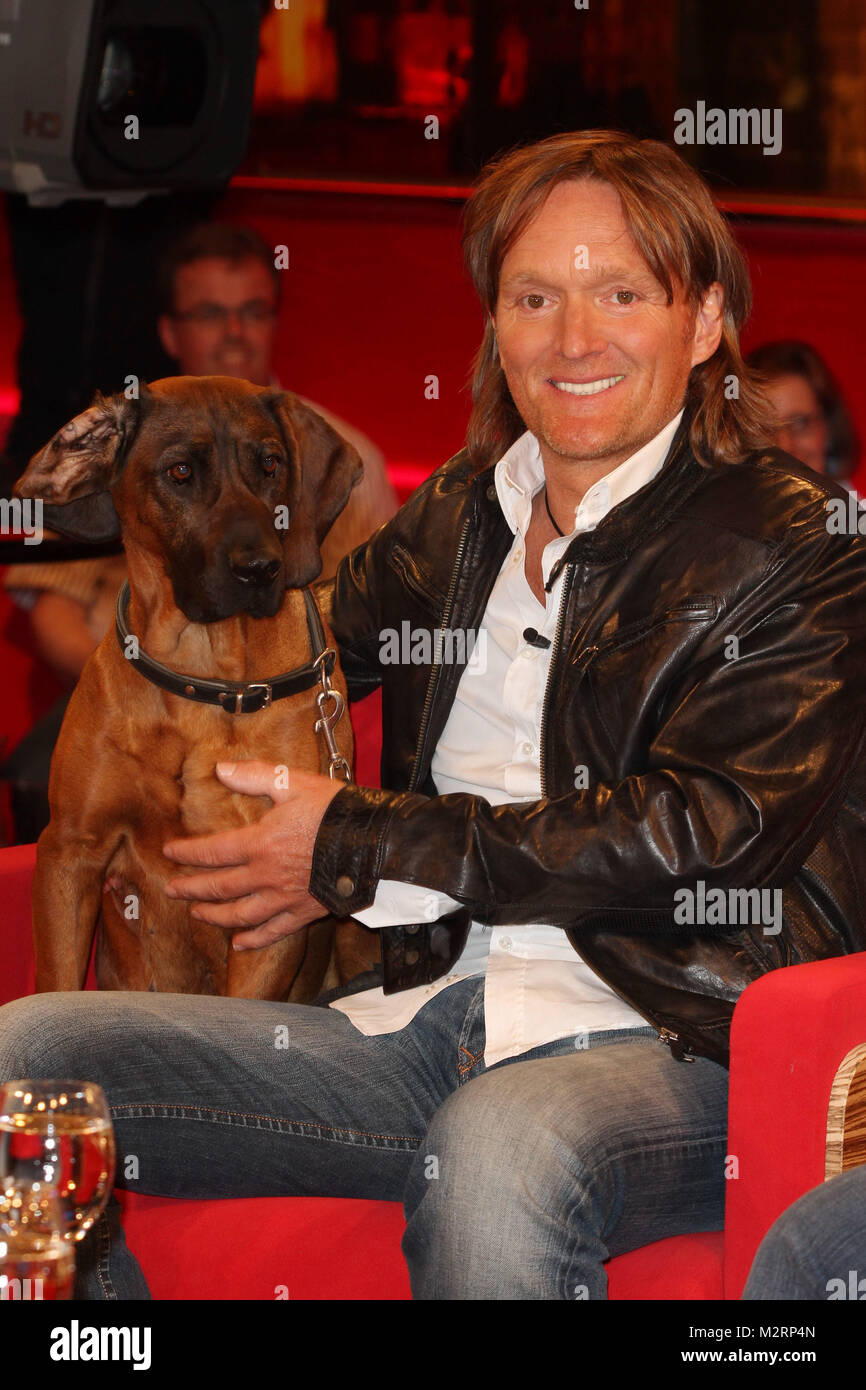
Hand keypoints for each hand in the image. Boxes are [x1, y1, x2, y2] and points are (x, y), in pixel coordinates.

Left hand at [162, 761, 346, 950]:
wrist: (373, 844)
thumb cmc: (334, 811)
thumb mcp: (294, 783)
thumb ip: (255, 776)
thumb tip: (221, 769)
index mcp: (260, 843)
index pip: (213, 851)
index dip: (187, 852)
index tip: (169, 852)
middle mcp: (266, 875)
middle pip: (219, 887)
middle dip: (192, 888)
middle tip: (172, 889)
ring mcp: (283, 898)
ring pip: (240, 914)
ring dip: (215, 915)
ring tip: (197, 914)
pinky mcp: (303, 912)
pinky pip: (274, 931)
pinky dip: (254, 939)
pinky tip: (240, 943)